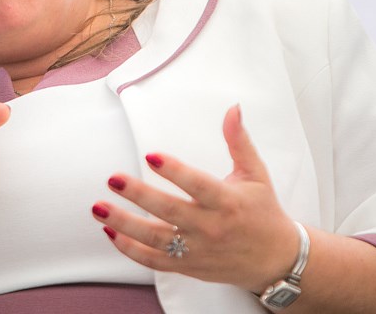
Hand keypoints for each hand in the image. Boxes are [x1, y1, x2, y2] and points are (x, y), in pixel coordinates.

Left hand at [91, 104, 298, 292]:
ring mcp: (198, 250)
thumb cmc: (263, 211)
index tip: (151, 156)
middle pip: (169, 211)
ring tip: (99, 208)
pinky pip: (155, 261)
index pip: (198, 185)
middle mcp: (211, 227)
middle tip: (112, 179)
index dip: (174, 171)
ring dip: (124, 224)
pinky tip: (111, 233)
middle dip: (138, 195)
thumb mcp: (255, 174)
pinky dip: (131, 250)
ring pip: (156, 239)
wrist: (276, 260)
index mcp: (227, 201)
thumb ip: (238, 141)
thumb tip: (232, 109)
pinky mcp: (189, 266)